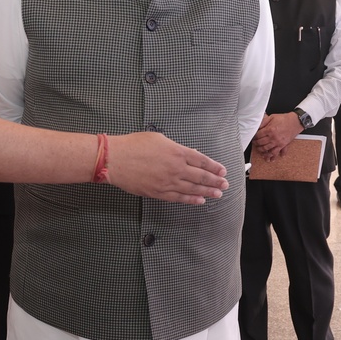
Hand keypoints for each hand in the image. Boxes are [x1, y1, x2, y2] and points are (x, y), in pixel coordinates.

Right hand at [105, 131, 228, 203]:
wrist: (116, 160)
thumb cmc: (134, 145)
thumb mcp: (159, 139)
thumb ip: (176, 148)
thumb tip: (190, 154)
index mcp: (177, 152)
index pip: (202, 161)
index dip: (214, 167)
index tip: (223, 171)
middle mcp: (176, 168)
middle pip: (201, 177)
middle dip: (215, 181)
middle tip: (225, 185)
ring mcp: (168, 182)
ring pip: (193, 189)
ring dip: (207, 192)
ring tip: (218, 194)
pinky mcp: (159, 193)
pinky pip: (179, 198)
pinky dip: (191, 200)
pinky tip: (200, 201)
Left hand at [252, 111, 301, 159]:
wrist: (295, 122)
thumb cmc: (284, 119)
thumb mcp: (272, 117)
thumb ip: (263, 122)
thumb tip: (257, 126)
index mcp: (269, 130)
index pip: (258, 136)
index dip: (254, 137)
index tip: (253, 137)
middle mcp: (273, 137)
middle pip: (261, 143)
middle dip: (256, 144)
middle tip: (255, 143)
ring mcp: (278, 142)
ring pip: (267, 149)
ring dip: (261, 151)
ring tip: (259, 150)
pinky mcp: (282, 145)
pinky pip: (276, 152)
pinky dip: (273, 156)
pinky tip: (270, 158)